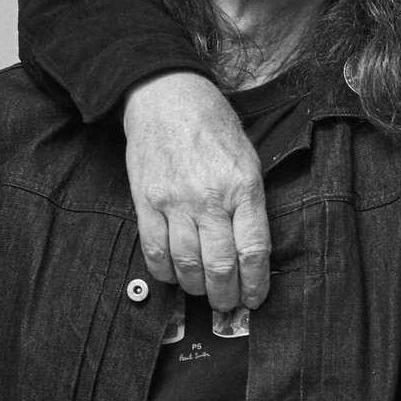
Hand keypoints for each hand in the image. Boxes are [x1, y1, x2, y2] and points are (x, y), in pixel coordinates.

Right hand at [122, 72, 270, 310]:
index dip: (255, 284)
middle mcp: (210, 198)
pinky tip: (174, 275)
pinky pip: (154, 251)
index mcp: (243, 187)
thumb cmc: (213, 128)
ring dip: (196, 288)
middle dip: (225, 295)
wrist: (167, 97)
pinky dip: (165, 272)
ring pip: (187, 265)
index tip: (254, 298)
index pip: (253, 251)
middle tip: (227, 304)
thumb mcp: (248, 160)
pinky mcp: (146, 200)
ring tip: (202, 291)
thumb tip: (252, 253)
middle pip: (219, 266)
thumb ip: (250, 206)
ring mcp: (175, 201)